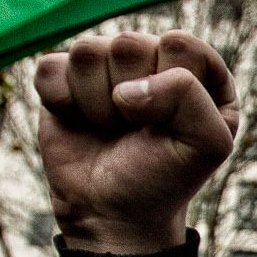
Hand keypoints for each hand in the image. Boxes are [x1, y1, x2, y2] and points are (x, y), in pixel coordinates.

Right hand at [35, 31, 237, 253]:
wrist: (112, 213)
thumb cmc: (164, 179)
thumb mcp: (206, 145)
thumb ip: (189, 97)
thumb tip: (127, 88)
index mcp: (200, 72)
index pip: (180, 43)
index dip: (170, 86)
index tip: (169, 124)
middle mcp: (153, 60)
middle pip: (129, 44)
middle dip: (130, 100)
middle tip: (135, 131)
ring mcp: (106, 67)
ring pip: (86, 51)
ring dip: (96, 103)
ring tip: (110, 129)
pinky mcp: (64, 78)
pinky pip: (50, 65)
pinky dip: (62, 101)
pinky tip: (79, 122)